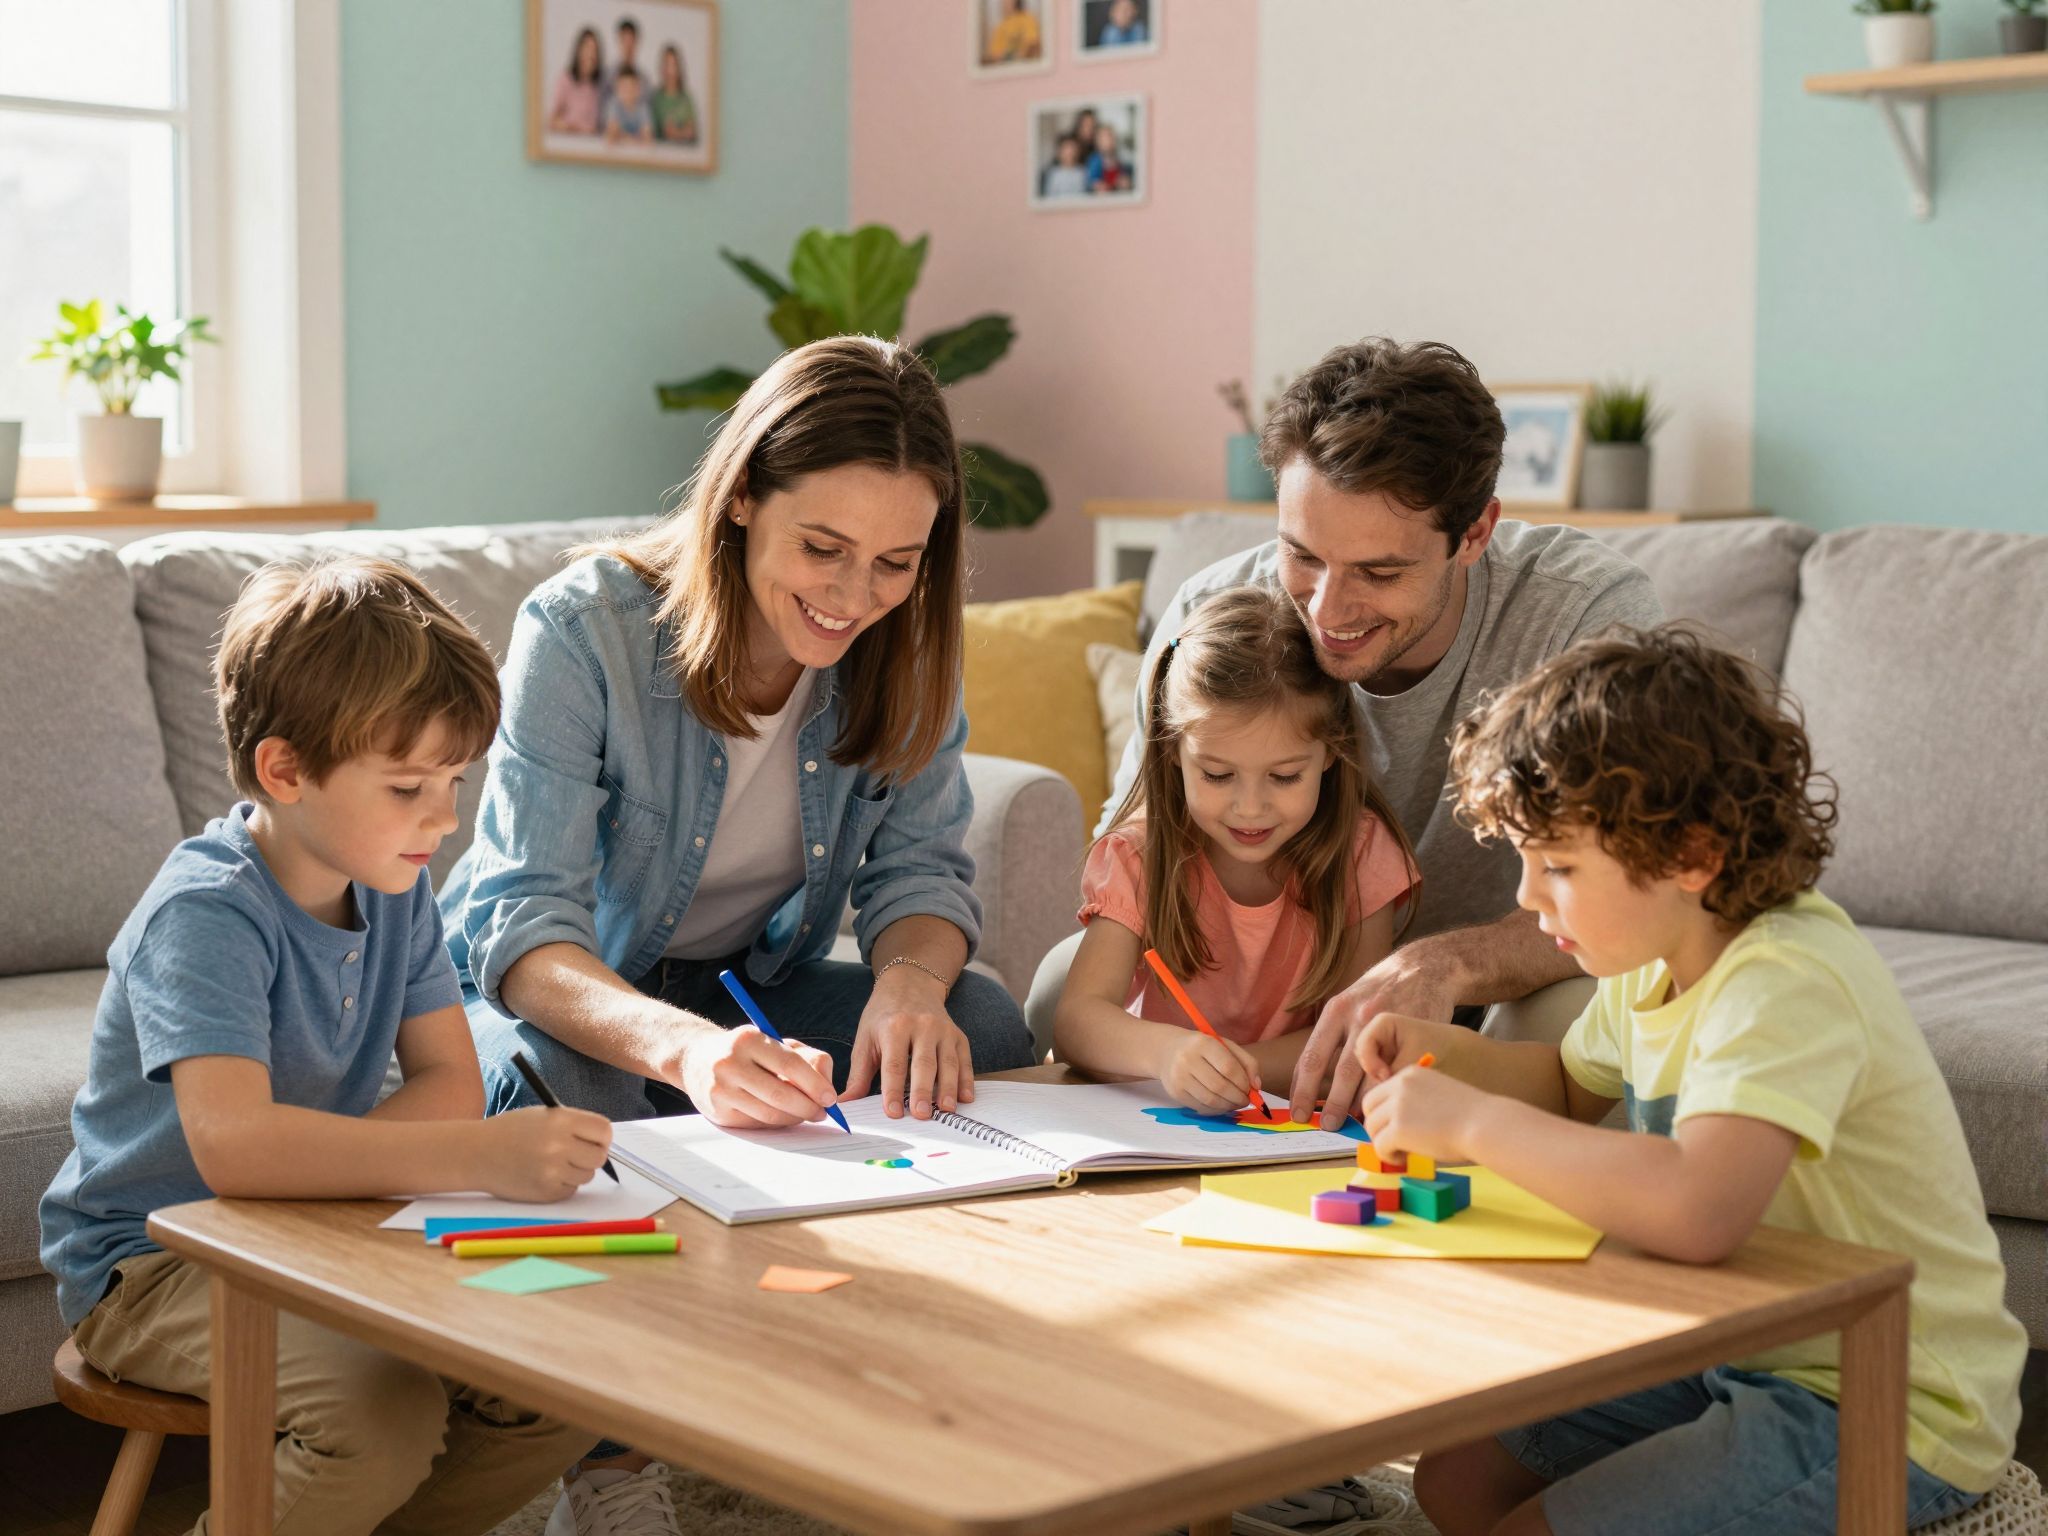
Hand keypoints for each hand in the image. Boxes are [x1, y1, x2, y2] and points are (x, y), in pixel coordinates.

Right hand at [477, 1106, 613, 1201]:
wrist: (475, 1153)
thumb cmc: (510, 1131)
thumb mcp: (543, 1116)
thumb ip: (573, 1125)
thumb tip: (603, 1141)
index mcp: (560, 1120)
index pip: (603, 1130)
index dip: (601, 1136)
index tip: (595, 1140)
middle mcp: (558, 1145)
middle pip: (599, 1156)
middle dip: (591, 1155)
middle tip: (576, 1153)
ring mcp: (552, 1171)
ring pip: (586, 1175)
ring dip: (575, 1171)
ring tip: (552, 1163)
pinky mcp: (545, 1192)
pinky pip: (570, 1190)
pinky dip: (562, 1185)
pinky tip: (542, 1175)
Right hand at [672, 1023, 837, 1129]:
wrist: (697, 1060)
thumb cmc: (746, 1051)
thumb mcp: (775, 1043)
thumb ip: (807, 1058)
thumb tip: (826, 1087)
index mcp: (748, 1039)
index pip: (790, 1064)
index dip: (815, 1084)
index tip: (830, 1098)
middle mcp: (730, 1063)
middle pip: (780, 1094)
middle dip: (808, 1107)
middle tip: (822, 1112)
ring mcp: (721, 1090)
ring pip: (770, 1114)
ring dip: (795, 1118)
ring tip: (805, 1114)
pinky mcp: (718, 1112)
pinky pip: (757, 1124)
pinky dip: (776, 1123)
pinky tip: (783, 1116)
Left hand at [844, 970, 973, 1119]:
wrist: (910, 985)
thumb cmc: (884, 1016)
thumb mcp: (865, 1039)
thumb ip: (858, 1074)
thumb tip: (845, 1103)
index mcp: (895, 1026)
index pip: (894, 1064)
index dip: (893, 1089)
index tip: (893, 1112)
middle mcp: (922, 1025)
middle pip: (923, 1063)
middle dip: (923, 1091)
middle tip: (922, 1114)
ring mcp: (943, 1030)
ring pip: (948, 1062)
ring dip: (948, 1088)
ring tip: (946, 1110)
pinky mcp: (958, 1035)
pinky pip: (964, 1059)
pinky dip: (967, 1079)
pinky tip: (965, 1098)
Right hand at [1158, 1031, 1259, 1113]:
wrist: (1167, 1050)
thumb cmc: (1202, 1048)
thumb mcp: (1225, 1046)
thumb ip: (1247, 1062)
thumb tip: (1257, 1086)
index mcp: (1203, 1043)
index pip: (1228, 1068)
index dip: (1243, 1082)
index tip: (1249, 1089)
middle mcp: (1187, 1059)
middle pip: (1220, 1087)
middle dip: (1237, 1098)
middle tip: (1245, 1100)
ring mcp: (1179, 1077)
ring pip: (1210, 1100)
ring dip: (1228, 1106)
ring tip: (1235, 1103)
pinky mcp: (1175, 1092)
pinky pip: (1200, 1107)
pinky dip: (1216, 1110)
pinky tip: (1221, 1105)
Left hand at [1289, 940, 1462, 1130]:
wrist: (1424, 967)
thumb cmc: (1380, 992)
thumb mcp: (1348, 1002)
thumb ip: (1333, 1036)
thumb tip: (1309, 1081)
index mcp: (1336, 1011)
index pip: (1311, 1057)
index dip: (1302, 1090)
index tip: (1298, 1114)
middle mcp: (1358, 1016)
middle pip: (1340, 1072)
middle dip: (1331, 1105)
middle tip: (1327, 1127)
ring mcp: (1390, 1025)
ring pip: (1372, 1075)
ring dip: (1362, 1102)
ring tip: (1356, 1122)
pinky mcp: (1415, 1032)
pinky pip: (1399, 1070)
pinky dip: (1389, 1089)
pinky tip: (1385, 1102)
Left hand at [1359, 1065, 1489, 1165]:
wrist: (1485, 1124)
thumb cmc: (1471, 1115)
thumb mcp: (1437, 1094)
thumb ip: (1414, 1102)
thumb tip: (1392, 1123)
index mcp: (1410, 1074)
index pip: (1381, 1092)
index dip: (1384, 1113)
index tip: (1397, 1127)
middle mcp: (1400, 1085)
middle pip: (1369, 1107)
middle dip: (1377, 1126)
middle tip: (1394, 1141)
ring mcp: (1397, 1106)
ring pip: (1372, 1127)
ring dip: (1383, 1142)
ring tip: (1402, 1152)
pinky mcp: (1398, 1129)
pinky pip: (1379, 1145)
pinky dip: (1387, 1156)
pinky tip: (1404, 1159)